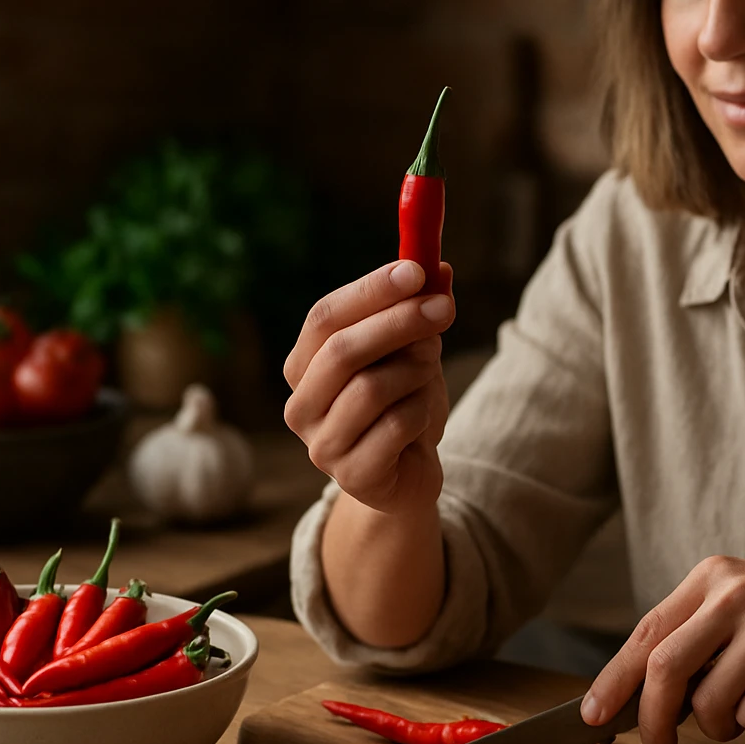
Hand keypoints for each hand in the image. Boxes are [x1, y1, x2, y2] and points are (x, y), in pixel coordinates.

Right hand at [283, 259, 455, 513]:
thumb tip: (437, 268)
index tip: (416, 270)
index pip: (324, 318)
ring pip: (370, 389)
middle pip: (342, 351)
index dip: (369, 291)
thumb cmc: (404, 404)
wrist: (411, 473)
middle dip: (398, 323)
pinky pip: (395, 426)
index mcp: (303, 367)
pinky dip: (421, 409)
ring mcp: (322, 446)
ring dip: (415, 370)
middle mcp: (300, 406)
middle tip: (444, 308)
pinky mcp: (352, 476)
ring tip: (431, 368)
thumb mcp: (413, 351)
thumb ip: (418, 311)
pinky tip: (423, 414)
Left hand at [581, 557, 744, 743]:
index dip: (614, 679)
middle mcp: (734, 593)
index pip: (647, 633)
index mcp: (711, 577)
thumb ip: (697, 634)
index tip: (592, 715)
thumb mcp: (744, 602)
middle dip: (653, 720)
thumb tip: (638, 693)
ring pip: (711, 703)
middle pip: (665, 669)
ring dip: (721, 725)